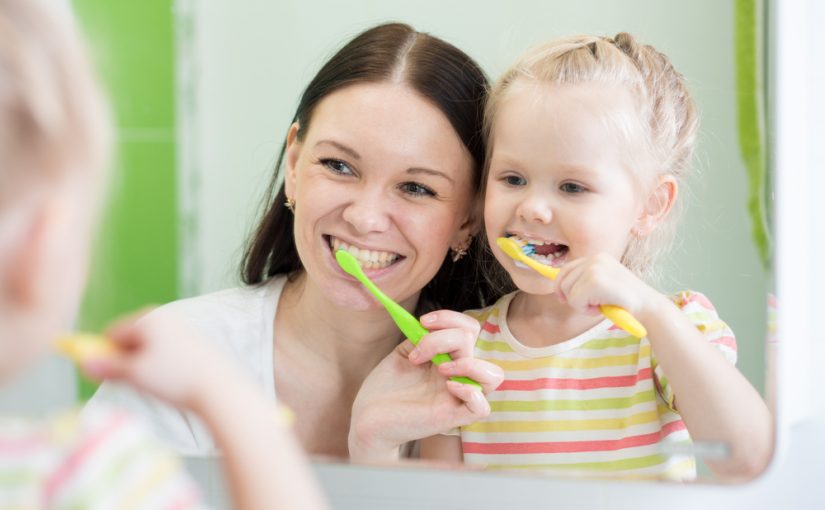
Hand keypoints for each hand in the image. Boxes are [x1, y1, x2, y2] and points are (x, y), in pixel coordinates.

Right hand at [81, 308, 235, 412]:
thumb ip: (107, 368)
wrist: (218, 387)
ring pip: (147, 350)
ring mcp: (180, 330)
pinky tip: (172, 383)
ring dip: (143, 367)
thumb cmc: (175, 377)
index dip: (103, 355)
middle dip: (125, 361)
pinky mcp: (192, 344)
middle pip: (130, 340)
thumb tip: (83, 363)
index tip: (104, 376)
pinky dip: (160, 368)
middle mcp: (165, 317)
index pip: (112, 333)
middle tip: (135, 382)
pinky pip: (164, 355)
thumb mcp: (135, 374)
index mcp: (148, 318)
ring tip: (157, 383)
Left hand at [349, 310, 502, 461]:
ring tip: (439, 369)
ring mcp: (457, 396)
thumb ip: (421, 337)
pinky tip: (448, 386)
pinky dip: (470, 392)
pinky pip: (481, 407)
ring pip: (494, 375)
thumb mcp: (403, 353)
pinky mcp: (452, 417)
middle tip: (417, 355)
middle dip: (442, 338)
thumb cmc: (386, 387)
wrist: (367, 416)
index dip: (450, 318)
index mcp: (448, 356)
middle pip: (472, 341)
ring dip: (467, 363)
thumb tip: (430, 321)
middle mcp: (457, 374)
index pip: (469, 328)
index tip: (423, 322)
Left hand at [554, 253, 660, 315]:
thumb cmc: (623, 300)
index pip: (566, 268)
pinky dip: (586, 310)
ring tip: (600, 304)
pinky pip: (575, 300)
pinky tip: (602, 307)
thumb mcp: (602, 284)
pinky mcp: (595, 281)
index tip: (564, 297)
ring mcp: (594, 268)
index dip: (561, 285)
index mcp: (597, 257)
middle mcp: (595, 259)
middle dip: (571, 297)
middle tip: (591, 305)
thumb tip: (558, 288)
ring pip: (567, 291)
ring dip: (581, 305)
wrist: (646, 306)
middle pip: (563, 280)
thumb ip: (584, 281)